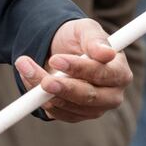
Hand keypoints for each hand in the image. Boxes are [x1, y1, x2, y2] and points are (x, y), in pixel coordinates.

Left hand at [14, 17, 131, 121]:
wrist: (60, 50)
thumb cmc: (78, 38)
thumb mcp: (85, 29)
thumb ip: (95, 39)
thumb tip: (107, 53)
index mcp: (120, 72)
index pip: (104, 74)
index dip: (80, 69)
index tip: (57, 59)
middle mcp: (112, 94)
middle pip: (88, 97)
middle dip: (63, 88)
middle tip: (43, 79)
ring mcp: (94, 108)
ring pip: (68, 105)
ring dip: (43, 89)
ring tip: (24, 66)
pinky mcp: (75, 115)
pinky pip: (56, 112)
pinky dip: (39, 97)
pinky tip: (28, 77)